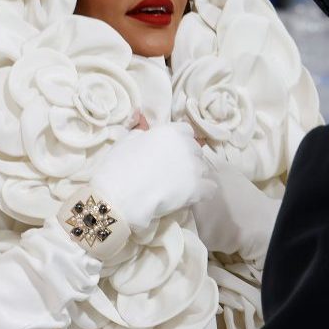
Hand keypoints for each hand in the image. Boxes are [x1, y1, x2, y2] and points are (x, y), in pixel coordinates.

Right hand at [90, 123, 213, 231]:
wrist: (120, 195)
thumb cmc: (118, 166)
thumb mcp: (126, 140)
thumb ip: (143, 134)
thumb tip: (147, 134)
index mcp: (171, 132)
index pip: (186, 131)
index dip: (179, 142)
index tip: (170, 152)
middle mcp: (187, 146)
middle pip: (195, 151)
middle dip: (187, 159)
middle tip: (173, 172)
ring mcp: (194, 168)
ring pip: (203, 170)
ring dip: (195, 176)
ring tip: (180, 187)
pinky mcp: (197, 189)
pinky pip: (210, 188)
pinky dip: (203, 192)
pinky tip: (191, 196)